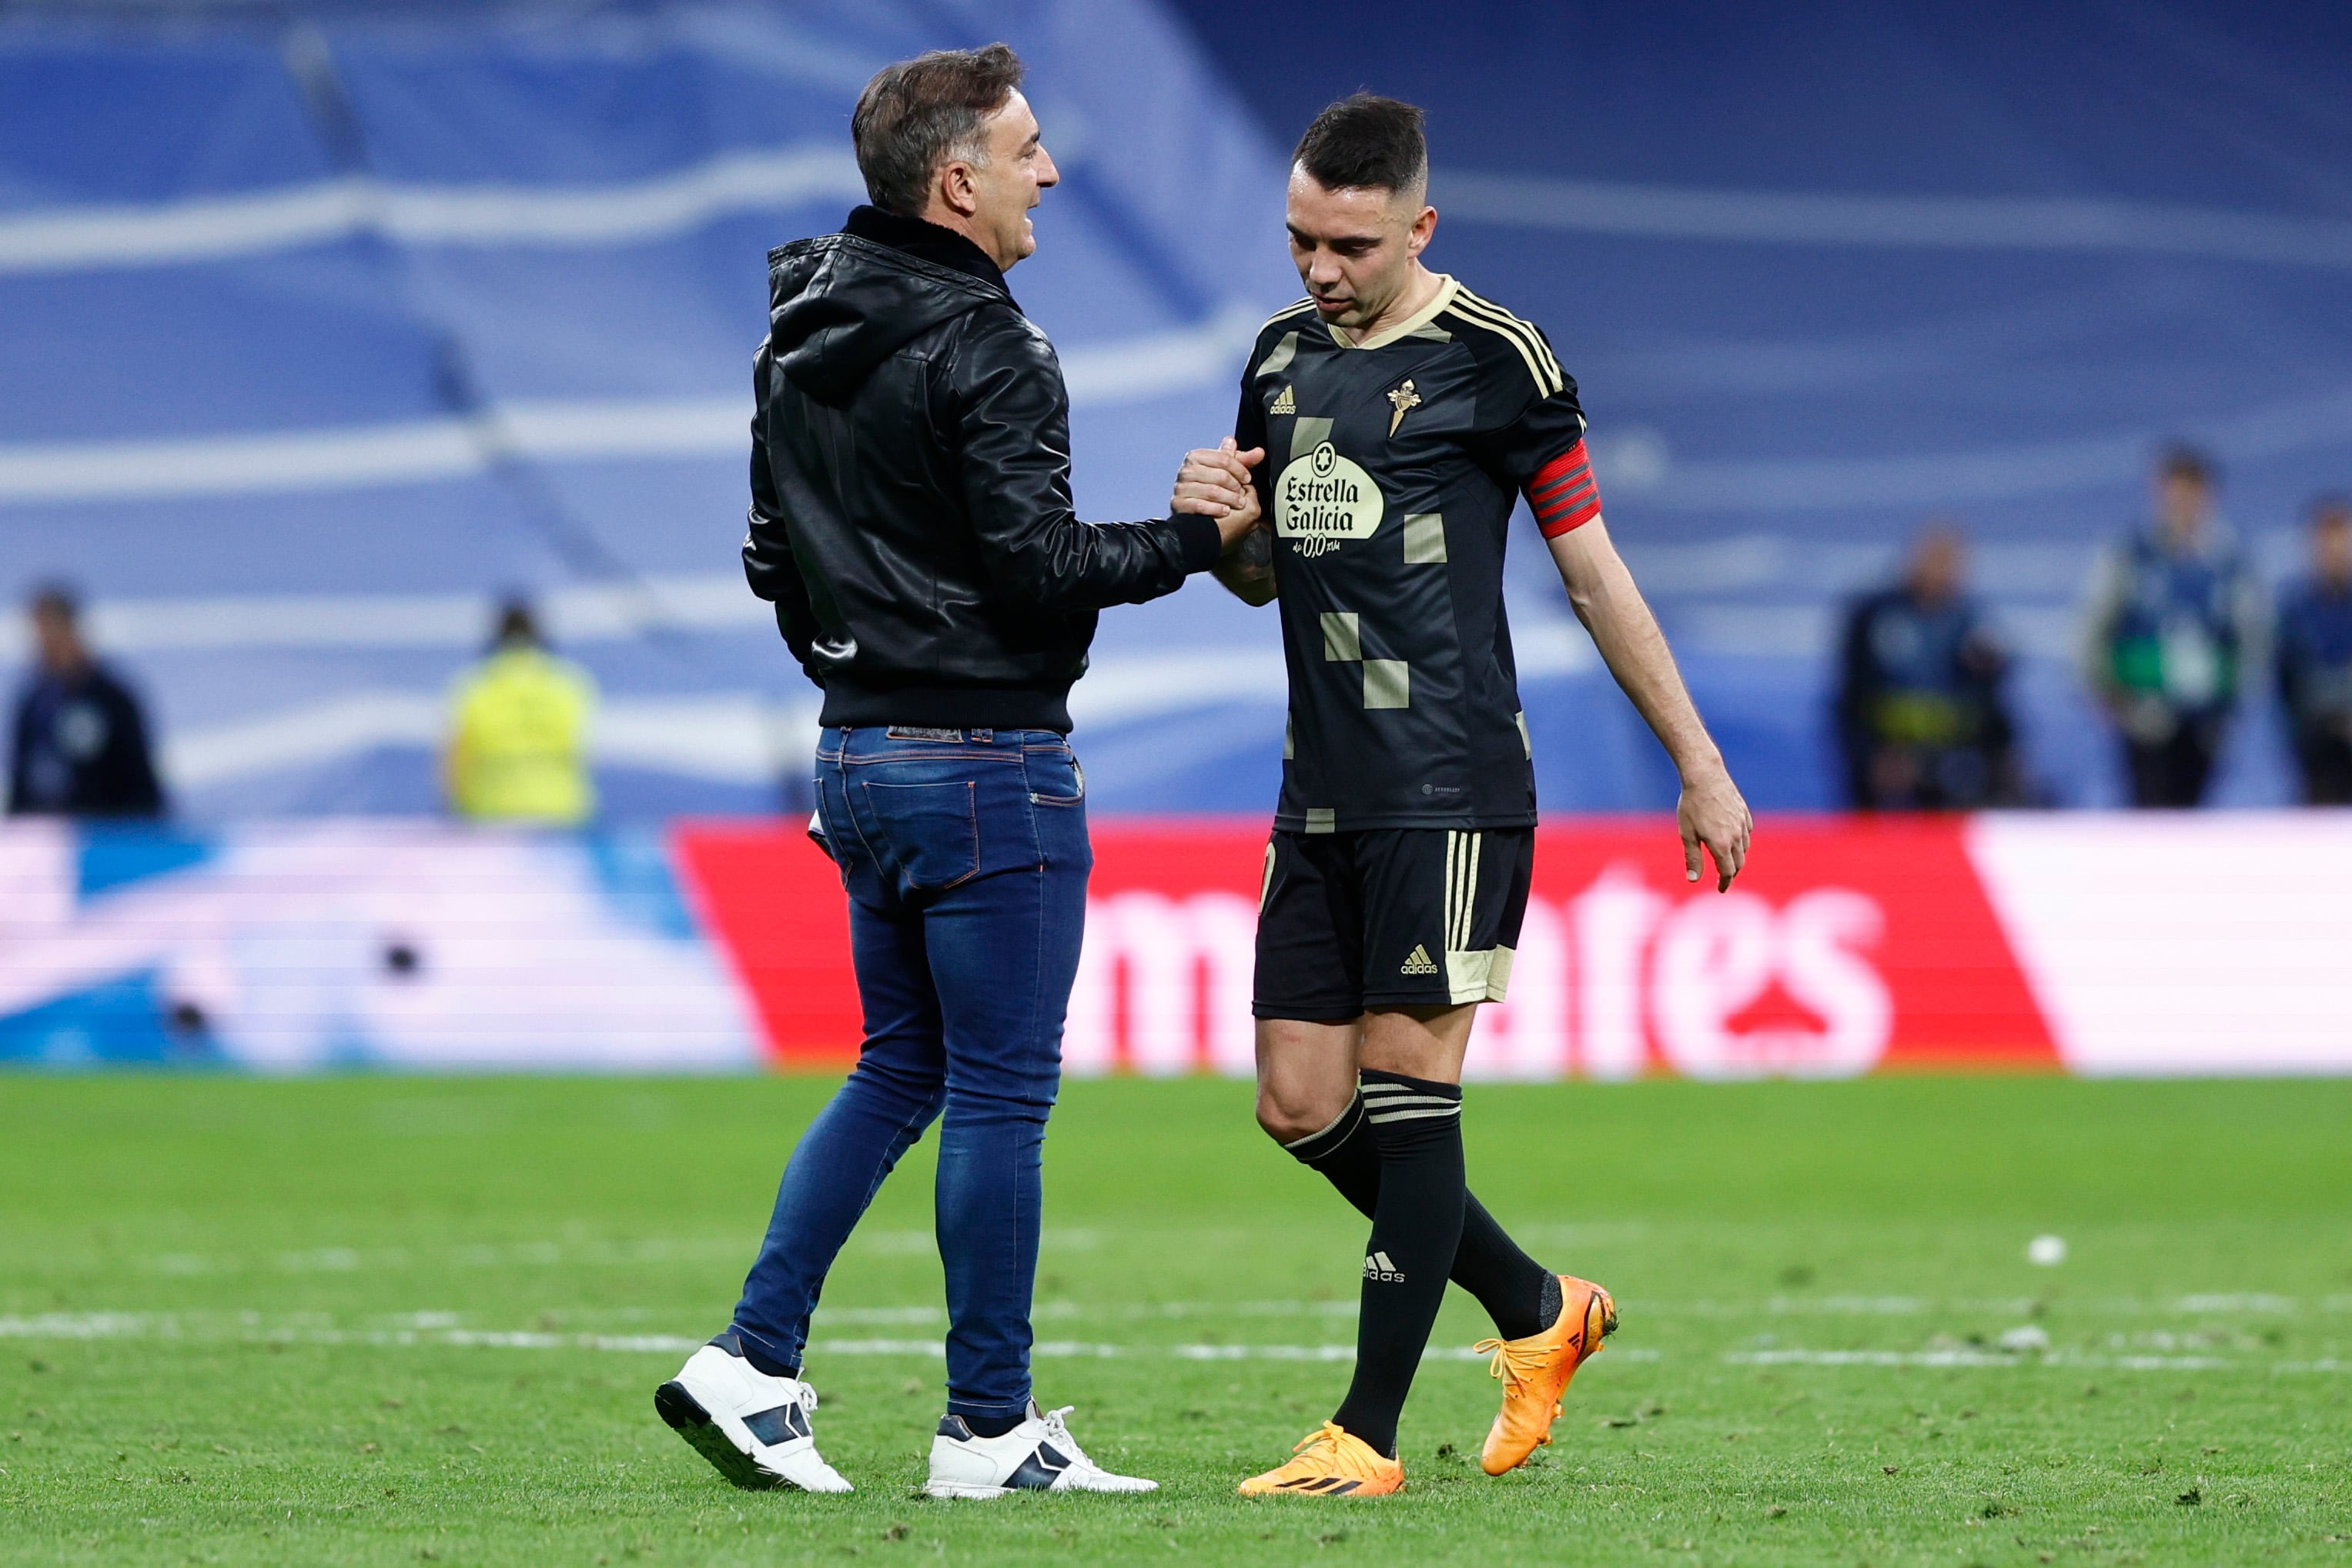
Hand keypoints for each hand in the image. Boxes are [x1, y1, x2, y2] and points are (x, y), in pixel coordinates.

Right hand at [1172, 438, 1264, 547]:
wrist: (1195, 519)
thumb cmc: (1212, 491)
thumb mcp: (1227, 473)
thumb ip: (1242, 462)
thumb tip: (1259, 452)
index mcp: (1197, 457)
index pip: (1223, 458)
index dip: (1239, 469)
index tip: (1247, 479)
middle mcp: (1186, 470)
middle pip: (1219, 475)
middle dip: (1235, 487)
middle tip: (1242, 495)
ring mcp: (1180, 487)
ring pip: (1212, 490)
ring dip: (1229, 499)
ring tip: (1238, 504)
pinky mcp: (1178, 504)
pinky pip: (1200, 505)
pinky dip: (1216, 509)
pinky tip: (1225, 511)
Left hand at [1677, 760, 1750, 891]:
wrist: (1705, 776)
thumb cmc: (1691, 805)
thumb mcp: (1687, 834)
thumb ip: (1692, 858)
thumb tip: (1693, 880)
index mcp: (1721, 844)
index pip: (1727, 872)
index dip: (1724, 883)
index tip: (1721, 889)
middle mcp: (1736, 836)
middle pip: (1739, 863)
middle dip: (1731, 873)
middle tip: (1723, 877)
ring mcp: (1742, 824)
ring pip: (1744, 848)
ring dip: (1737, 858)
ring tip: (1727, 860)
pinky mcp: (1744, 813)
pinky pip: (1747, 833)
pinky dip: (1742, 841)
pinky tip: (1734, 840)